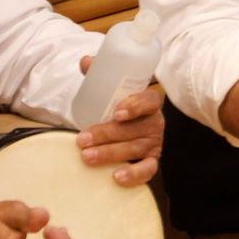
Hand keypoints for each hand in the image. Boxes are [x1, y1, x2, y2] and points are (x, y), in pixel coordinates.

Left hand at [75, 55, 164, 185]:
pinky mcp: (152, 161)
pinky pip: (147, 169)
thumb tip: (86, 61)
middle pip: (135, 129)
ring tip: (87, 157)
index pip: (150, 100)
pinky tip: (116, 177)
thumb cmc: (119, 107)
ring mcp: (155, 142)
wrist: (129, 130)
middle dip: (107, 134)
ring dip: (110, 153)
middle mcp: (155, 122)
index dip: (136, 106)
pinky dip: (134, 174)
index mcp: (148, 102)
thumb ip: (100, 75)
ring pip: (135, 148)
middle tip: (83, 139)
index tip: (116, 112)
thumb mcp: (111, 90)